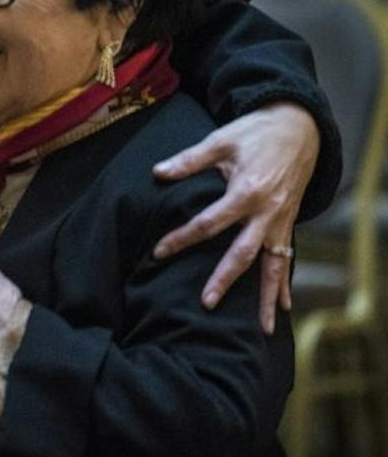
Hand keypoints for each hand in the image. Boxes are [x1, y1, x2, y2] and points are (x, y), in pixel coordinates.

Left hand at [152, 101, 317, 333]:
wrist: (299, 129)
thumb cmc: (255, 133)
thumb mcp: (220, 140)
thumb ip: (189, 161)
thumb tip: (157, 173)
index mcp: (246, 191)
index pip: (208, 223)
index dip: (182, 238)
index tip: (159, 252)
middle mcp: (267, 212)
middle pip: (242, 253)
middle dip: (224, 279)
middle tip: (207, 303)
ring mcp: (281, 221)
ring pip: (272, 265)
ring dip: (264, 296)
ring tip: (262, 327)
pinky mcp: (289, 223)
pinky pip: (287, 259)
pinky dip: (284, 283)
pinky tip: (283, 307)